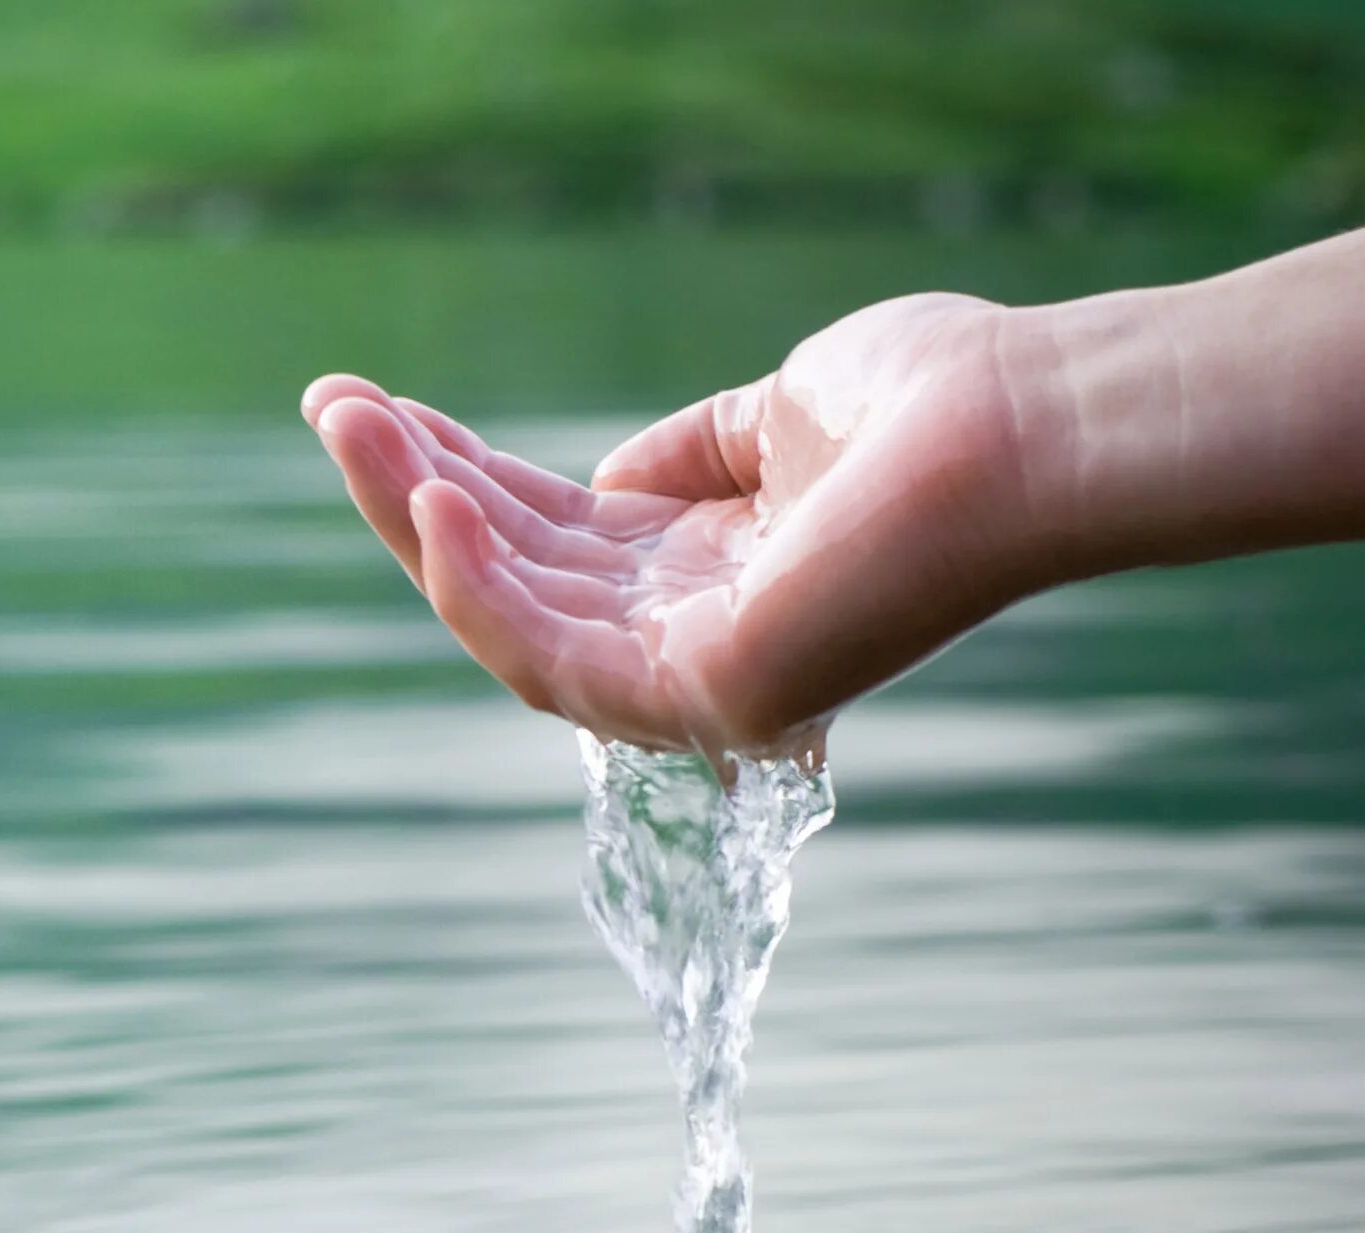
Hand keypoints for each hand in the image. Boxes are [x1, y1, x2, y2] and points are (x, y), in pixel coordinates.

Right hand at [304, 293, 1063, 755]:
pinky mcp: (706, 694)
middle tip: (331, 408)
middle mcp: (691, 640)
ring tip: (349, 428)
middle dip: (412, 492)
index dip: (458, 473)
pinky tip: (437, 500)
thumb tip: (605, 475)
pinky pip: (551, 658)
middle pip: (512, 576)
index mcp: (706, 578)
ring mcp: (697, 679)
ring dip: (416, 524)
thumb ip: (687, 454)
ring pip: (510, 618)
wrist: (1033, 428)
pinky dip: (480, 583)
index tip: (377, 407)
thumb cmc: (939, 409)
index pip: (549, 537)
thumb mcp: (776, 415)